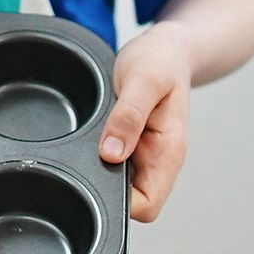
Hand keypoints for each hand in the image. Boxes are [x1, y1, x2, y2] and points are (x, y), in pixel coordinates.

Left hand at [99, 21, 195, 221]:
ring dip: (97, 169)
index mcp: (169, 153)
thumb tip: (111, 155)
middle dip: (102, 186)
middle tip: (84, 153)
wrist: (168, 47)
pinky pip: (110, 163)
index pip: (147, 206)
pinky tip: (89, 136)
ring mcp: (143, 154)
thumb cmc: (162, 60)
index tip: (97, 174)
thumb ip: (128, 117)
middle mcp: (157, 160)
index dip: (120, 202)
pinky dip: (95, 155)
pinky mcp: (129, 144)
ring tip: (88, 139)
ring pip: (116, 184)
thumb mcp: (144, 80)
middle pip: (129, 202)